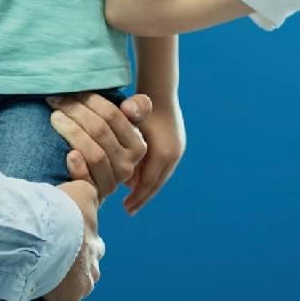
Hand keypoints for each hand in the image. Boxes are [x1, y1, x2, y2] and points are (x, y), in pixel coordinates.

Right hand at [43, 181, 102, 300]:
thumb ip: (85, 194)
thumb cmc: (62, 210)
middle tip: (51, 264)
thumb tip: (87, 191)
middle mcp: (93, 268)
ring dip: (61, 288)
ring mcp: (81, 288)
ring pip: (74, 292)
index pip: (91, 247)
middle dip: (73, 270)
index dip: (76, 245)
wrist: (45, 233)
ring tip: (40, 282)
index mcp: (95, 244)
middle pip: (85, 271)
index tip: (61, 245)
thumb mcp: (80, 190)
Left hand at [48, 92, 152, 200]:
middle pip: (100, 131)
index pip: (113, 115)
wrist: (87, 185)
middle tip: (56, 100)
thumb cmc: (101, 148)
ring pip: (94, 152)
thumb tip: (129, 106)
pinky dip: (77, 165)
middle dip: (76, 111)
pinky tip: (68, 154)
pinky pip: (86, 178)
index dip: (91, 100)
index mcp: (137, 145)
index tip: (71, 91)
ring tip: (55, 118)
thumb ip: (135, 109)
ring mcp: (111, 182)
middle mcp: (128, 165)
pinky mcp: (94, 195)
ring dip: (72, 131)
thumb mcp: (118, 128)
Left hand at [124, 98, 186, 214]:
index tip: (126, 209)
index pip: (149, 183)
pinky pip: (162, 167)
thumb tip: (123, 122)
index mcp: (163, 152)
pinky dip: (151, 176)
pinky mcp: (175, 145)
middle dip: (142, 197)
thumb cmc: (141, 105)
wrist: (160, 91)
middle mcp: (173, 154)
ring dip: (146, 187)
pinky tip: (139, 180)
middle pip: (156, 183)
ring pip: (160, 175)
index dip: (137, 197)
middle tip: (129, 209)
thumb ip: (125, 131)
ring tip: (134, 198)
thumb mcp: (132, 119)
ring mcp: (176, 149)